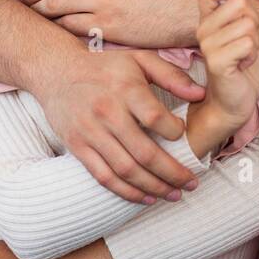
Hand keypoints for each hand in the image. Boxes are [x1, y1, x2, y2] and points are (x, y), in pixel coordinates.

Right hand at [36, 47, 205, 202]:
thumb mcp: (139, 60)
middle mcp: (107, 112)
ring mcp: (90, 132)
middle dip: (172, 173)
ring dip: (153, 187)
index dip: (174, 133)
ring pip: (125, 170)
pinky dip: (127, 192)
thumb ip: (171, 75)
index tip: (184, 137)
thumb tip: (201, 95)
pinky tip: (146, 198)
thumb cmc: (105, 67)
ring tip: (174, 195)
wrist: (56, 72)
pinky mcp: (77, 147)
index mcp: (125, 88)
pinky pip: (104, 177)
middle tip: (192, 184)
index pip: (154, 118)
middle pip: (144, 152)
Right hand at [194, 0, 258, 132]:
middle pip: (240, 3)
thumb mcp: (241, 32)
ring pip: (248, 25)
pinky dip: (252, 55)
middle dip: (253, 21)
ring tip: (243, 56)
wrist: (231, 103)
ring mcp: (208, 45)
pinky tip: (242, 65)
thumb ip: (241, 12)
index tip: (246, 2)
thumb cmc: (239, 68)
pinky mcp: (217, 61)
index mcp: (207, 20)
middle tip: (246, 41)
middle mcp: (203, 30)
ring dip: (254, 42)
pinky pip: (248, 43)